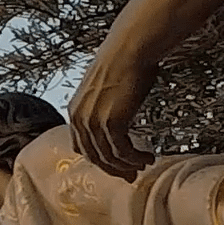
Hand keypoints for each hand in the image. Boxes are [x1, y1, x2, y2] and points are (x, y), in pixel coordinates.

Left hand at [69, 32, 161, 182]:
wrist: (130, 49)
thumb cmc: (124, 64)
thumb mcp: (105, 90)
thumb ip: (103, 108)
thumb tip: (116, 119)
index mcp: (75, 112)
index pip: (83, 146)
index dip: (100, 160)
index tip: (116, 166)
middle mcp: (80, 119)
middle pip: (95, 156)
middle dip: (114, 169)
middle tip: (132, 175)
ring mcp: (94, 122)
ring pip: (109, 157)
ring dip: (129, 164)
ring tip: (145, 163)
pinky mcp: (111, 123)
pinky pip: (122, 151)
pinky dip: (135, 158)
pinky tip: (148, 156)